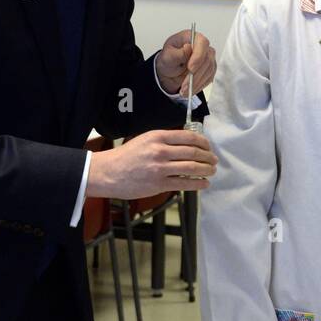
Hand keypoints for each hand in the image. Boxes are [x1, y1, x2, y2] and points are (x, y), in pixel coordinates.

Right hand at [86, 128, 216, 198]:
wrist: (107, 172)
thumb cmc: (125, 156)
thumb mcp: (145, 140)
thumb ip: (165, 141)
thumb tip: (188, 145)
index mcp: (158, 136)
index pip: (189, 137)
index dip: (204, 143)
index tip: (208, 147)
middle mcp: (161, 150)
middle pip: (194, 152)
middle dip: (208, 157)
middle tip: (214, 160)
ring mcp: (160, 168)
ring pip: (192, 168)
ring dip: (206, 170)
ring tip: (211, 171)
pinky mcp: (159, 184)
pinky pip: (185, 183)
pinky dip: (198, 183)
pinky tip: (204, 183)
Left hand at [156, 29, 215, 97]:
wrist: (169, 70)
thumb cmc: (168, 59)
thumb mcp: (167, 55)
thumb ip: (177, 52)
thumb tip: (188, 48)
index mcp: (191, 37)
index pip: (202, 43)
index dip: (198, 56)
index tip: (190, 68)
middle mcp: (202, 47)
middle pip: (206, 60)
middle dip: (195, 75)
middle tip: (184, 85)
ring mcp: (208, 58)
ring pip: (208, 71)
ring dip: (196, 83)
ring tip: (184, 90)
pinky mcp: (210, 69)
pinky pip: (208, 79)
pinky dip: (199, 86)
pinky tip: (190, 90)